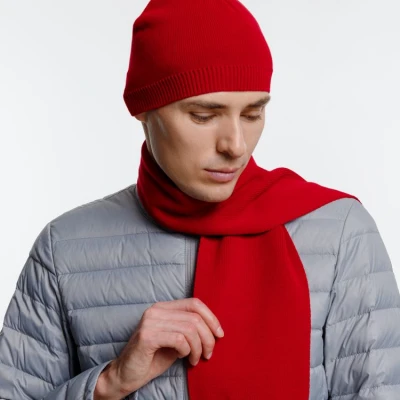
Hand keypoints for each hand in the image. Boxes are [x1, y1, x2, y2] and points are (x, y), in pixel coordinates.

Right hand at [95, 297, 223, 397]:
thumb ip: (190, 329)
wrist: (126, 374)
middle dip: (208, 338)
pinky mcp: (147, 336)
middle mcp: (156, 310)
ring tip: (195, 359)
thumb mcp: (176, 339)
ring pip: (190, 329)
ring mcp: (150, 321)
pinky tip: (183, 358)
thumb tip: (215, 329)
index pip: (194, 303)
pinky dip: (186, 350)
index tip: (220, 334)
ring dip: (198, 347)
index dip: (211, 317)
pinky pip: (178, 339)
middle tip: (208, 354)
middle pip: (195, 317)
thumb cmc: (153, 357)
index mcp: (163, 307)